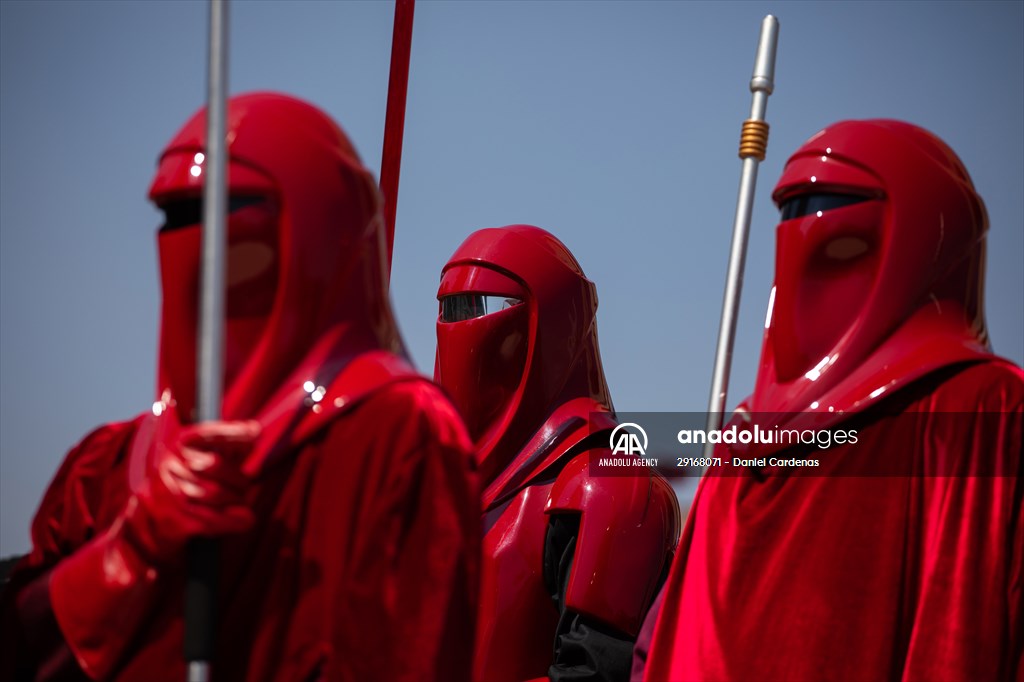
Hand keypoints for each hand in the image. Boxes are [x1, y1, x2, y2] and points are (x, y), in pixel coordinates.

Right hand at [120, 420, 259, 563]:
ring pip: (214, 493)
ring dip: (236, 500)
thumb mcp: (196, 461)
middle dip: (237, 478)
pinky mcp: (172, 520)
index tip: (254, 431)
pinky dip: (233, 521)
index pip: (205, 433)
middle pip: (214, 464)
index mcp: (174, 446)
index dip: (230, 432)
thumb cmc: (182, 487)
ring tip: (241, 504)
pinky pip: (211, 519)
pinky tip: (245, 521)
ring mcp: (167, 493)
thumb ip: (223, 448)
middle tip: (245, 486)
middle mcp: (167, 465)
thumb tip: (252, 435)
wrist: (145, 528)